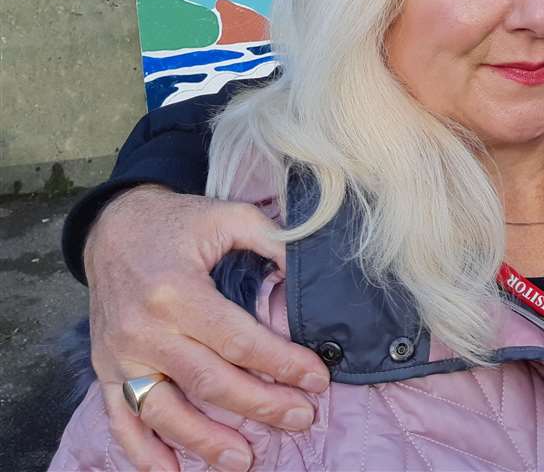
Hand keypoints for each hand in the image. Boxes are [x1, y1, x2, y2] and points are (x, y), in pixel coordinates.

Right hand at [84, 185, 329, 470]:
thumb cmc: (178, 223)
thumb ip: (271, 241)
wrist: (113, 226)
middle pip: (209, 382)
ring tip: (245, 459)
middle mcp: (144, 330)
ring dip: (205, 441)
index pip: (239, 341)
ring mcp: (120, 355)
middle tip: (302, 418)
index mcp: (177, 291)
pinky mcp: (105, 370)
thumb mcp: (228, 216)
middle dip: (261, 405)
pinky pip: (120, 420)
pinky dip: (143, 452)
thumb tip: (307, 276)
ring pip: (165, 411)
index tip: (317, 379)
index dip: (282, 363)